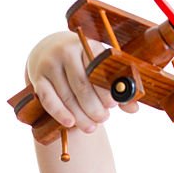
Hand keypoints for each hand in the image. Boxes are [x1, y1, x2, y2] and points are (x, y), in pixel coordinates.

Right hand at [24, 31, 139, 133]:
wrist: (50, 51)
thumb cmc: (83, 66)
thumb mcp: (99, 69)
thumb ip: (117, 87)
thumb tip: (134, 108)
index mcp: (87, 45)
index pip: (98, 69)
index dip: (106, 90)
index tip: (113, 104)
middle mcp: (67, 51)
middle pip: (82, 85)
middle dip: (94, 107)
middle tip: (103, 118)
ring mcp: (50, 64)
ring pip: (67, 95)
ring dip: (81, 115)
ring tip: (91, 127)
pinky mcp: (39, 78)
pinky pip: (49, 99)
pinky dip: (60, 113)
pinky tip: (70, 123)